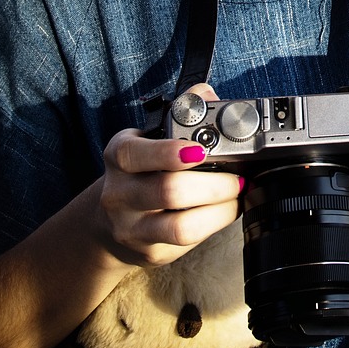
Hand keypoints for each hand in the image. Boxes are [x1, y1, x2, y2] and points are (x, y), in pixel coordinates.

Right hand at [95, 84, 243, 266]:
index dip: (169, 153)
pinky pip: (187, 243)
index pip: (137, 154)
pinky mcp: (149, 252)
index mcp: (120, 155)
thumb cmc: (142, 170)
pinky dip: (215, 224)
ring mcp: (131, 227)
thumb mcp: (151, 137)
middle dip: (215, 183)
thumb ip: (182, 113)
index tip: (200, 150)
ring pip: (180, 226)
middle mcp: (119, 193)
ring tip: (237, 192)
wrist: (110, 221)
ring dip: (220, 207)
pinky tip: (227, 210)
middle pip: (168, 191)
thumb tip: (207, 95)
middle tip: (238, 176)